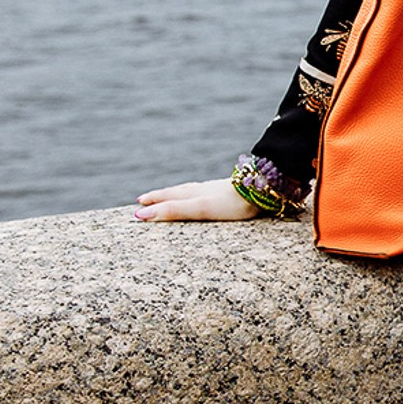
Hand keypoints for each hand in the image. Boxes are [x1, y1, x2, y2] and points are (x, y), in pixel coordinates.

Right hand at [134, 177, 258, 221]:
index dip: (154, 202)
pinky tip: (206, 196)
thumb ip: (174, 210)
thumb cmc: (231, 201)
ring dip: (178, 194)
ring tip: (172, 196)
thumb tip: (142, 215)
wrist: (262, 189)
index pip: (169, 197)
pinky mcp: (231, 193)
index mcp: (194, 194)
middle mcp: (203, 190)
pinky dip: (198, 195)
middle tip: (146, 199)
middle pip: (178, 193)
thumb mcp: (199, 207)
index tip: (139, 204)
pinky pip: (207, 193)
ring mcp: (217, 190)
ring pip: (192, 191)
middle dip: (162, 197)